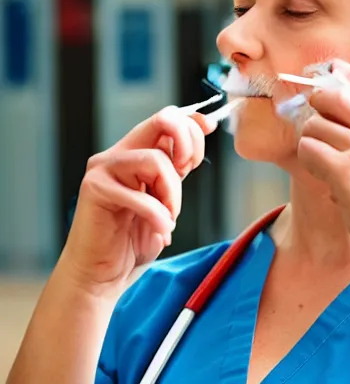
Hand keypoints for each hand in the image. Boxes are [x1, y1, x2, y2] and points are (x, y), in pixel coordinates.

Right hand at [59, 107, 216, 295]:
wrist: (102, 276)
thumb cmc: (133, 239)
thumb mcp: (167, 197)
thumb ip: (178, 167)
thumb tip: (204, 126)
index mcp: (138, 152)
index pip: (168, 119)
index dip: (193, 123)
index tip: (209, 130)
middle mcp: (120, 153)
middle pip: (162, 119)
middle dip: (188, 142)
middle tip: (189, 172)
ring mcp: (104, 168)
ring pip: (156, 160)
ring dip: (173, 193)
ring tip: (169, 217)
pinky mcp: (94, 188)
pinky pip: (141, 195)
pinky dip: (158, 215)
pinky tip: (161, 230)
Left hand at [297, 61, 349, 270]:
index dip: (349, 75)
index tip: (335, 77)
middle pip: (336, 97)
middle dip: (318, 104)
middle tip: (318, 122)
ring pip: (315, 125)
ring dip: (310, 138)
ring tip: (319, 155)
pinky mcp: (345, 174)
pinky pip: (309, 149)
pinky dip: (307, 158)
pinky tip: (319, 172)